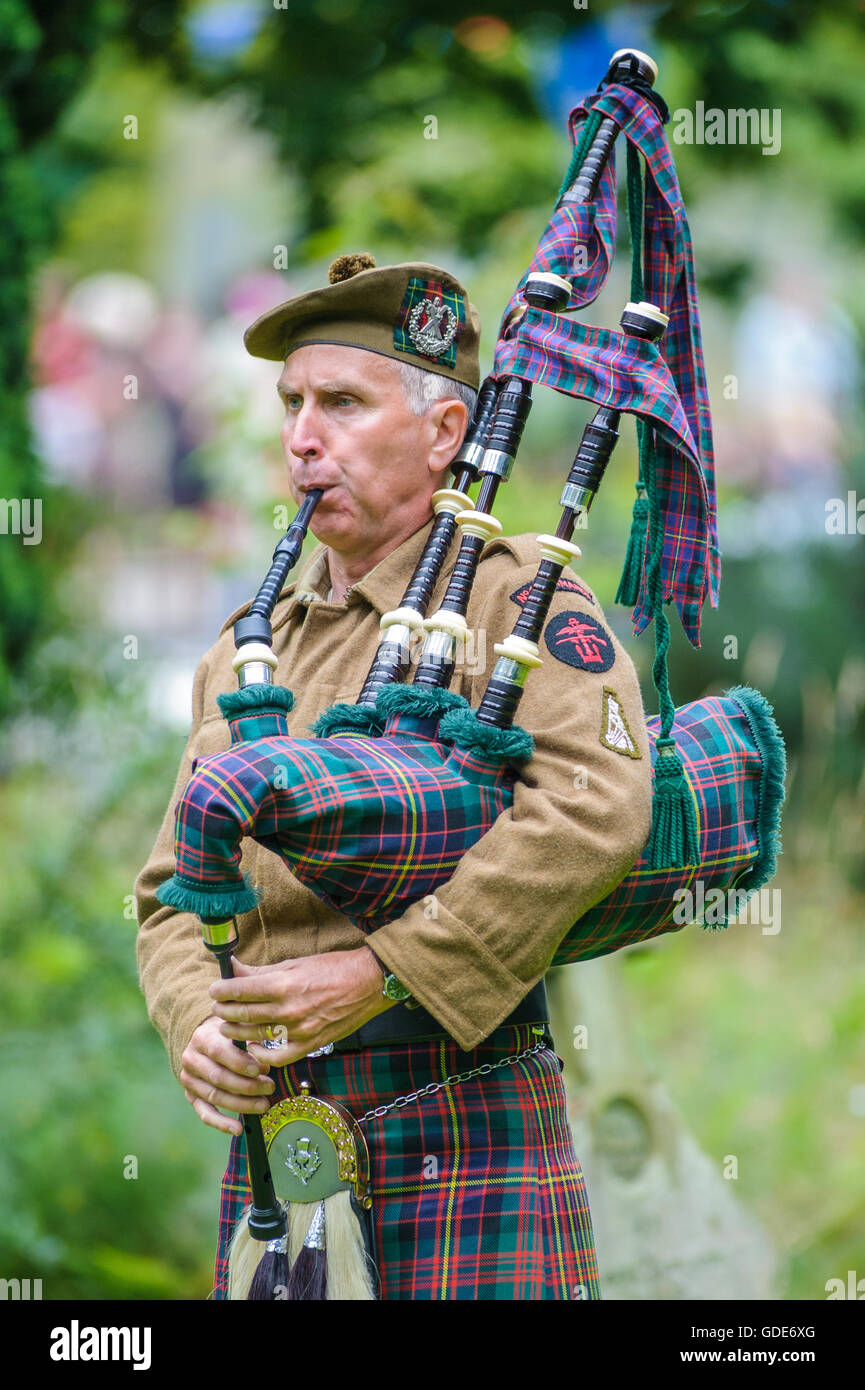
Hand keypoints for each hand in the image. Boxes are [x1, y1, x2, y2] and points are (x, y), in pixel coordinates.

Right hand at [179, 1015, 274, 1135]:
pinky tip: (238, 1129)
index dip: (240, 1062)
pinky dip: (221, 1123)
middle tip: (270, 1087)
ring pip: (214, 1096)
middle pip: (218, 1077)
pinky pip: (205, 1114)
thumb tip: (265, 1065)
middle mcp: (191, 1059)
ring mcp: (189, 1080)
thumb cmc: (230, 1035)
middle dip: (246, 1085)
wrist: (205, 1041)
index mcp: (202, 1038)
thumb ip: (251, 1042)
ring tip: (264, 1105)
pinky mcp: (192, 1097)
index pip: (218, 1051)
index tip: (261, 1070)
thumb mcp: (238, 1030)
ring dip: (241, 1104)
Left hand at [209, 947, 397, 1066]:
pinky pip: (277, 1057)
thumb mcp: (294, 963)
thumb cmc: (333, 968)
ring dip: (236, 1032)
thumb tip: (234, 968)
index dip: (221, 991)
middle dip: (224, 1011)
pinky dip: (261, 1055)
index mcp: (283, 984)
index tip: (214, 990)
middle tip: (218, 1007)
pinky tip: (253, 1047)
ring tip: (229, 1025)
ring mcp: (299, 1030)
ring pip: (254, 1037)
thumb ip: (260, 971)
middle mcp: (288, 1009)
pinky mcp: (310, 1044)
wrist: (368, 983)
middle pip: (242, 1015)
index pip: (239, 991)